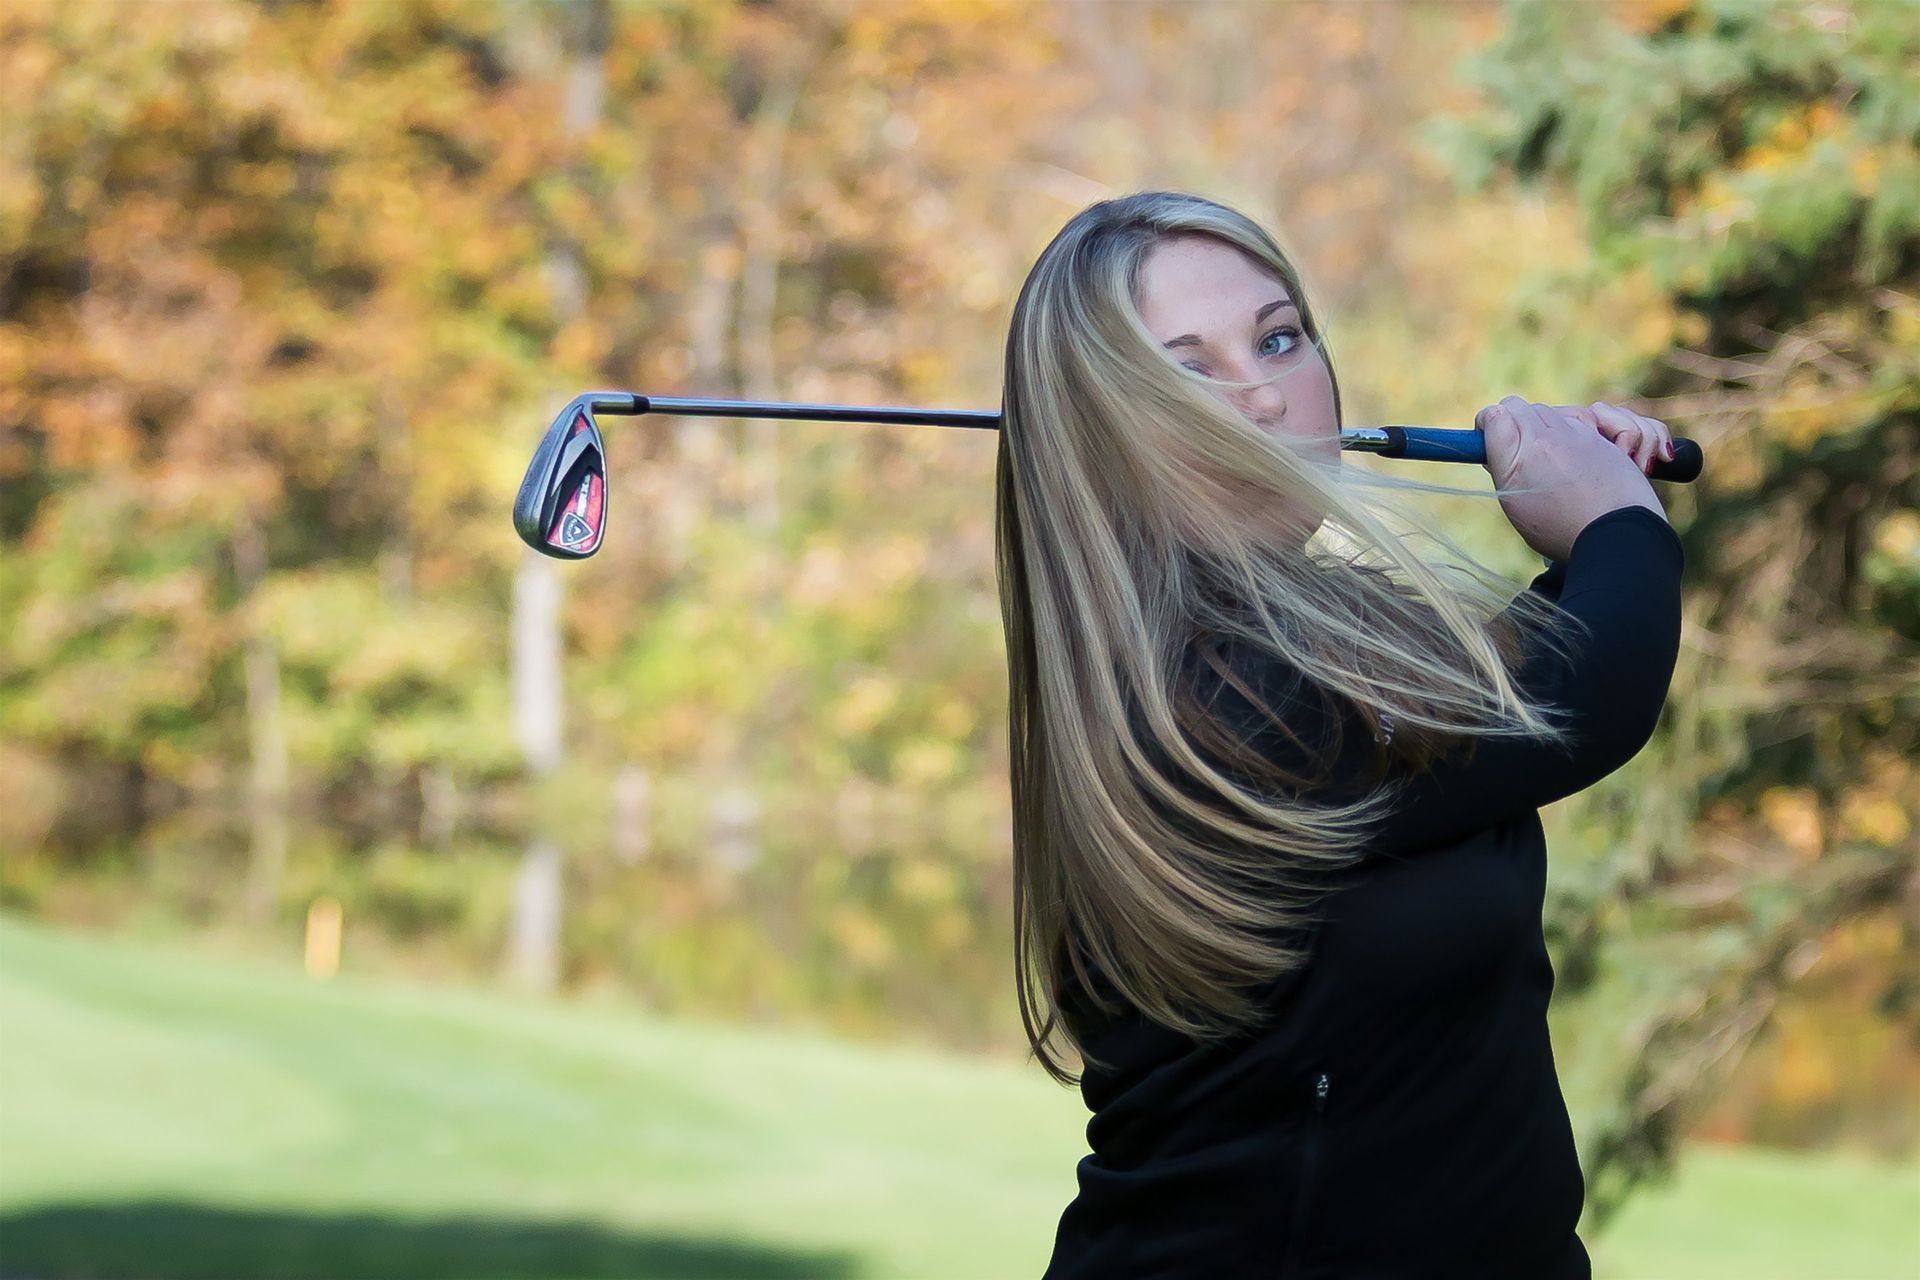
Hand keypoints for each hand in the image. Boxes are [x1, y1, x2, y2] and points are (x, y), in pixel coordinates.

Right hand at [1475, 395, 1666, 562]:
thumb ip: (1503, 469)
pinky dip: (1567, 432)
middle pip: (1518, 406)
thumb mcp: (1516, 505)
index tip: (1487, 435)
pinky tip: (1570, 455)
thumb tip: (1495, 447)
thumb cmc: (1561, 529)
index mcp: (1519, 456)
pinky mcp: (1598, 436)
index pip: (1493, 414)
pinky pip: (1575, 420)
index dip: (1487, 422)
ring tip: (1545, 455)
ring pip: (1547, 411)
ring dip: (1540, 425)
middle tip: (1514, 447)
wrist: (1616, 533)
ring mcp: (1575, 433)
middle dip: (1512, 421)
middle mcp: (1545, 437)